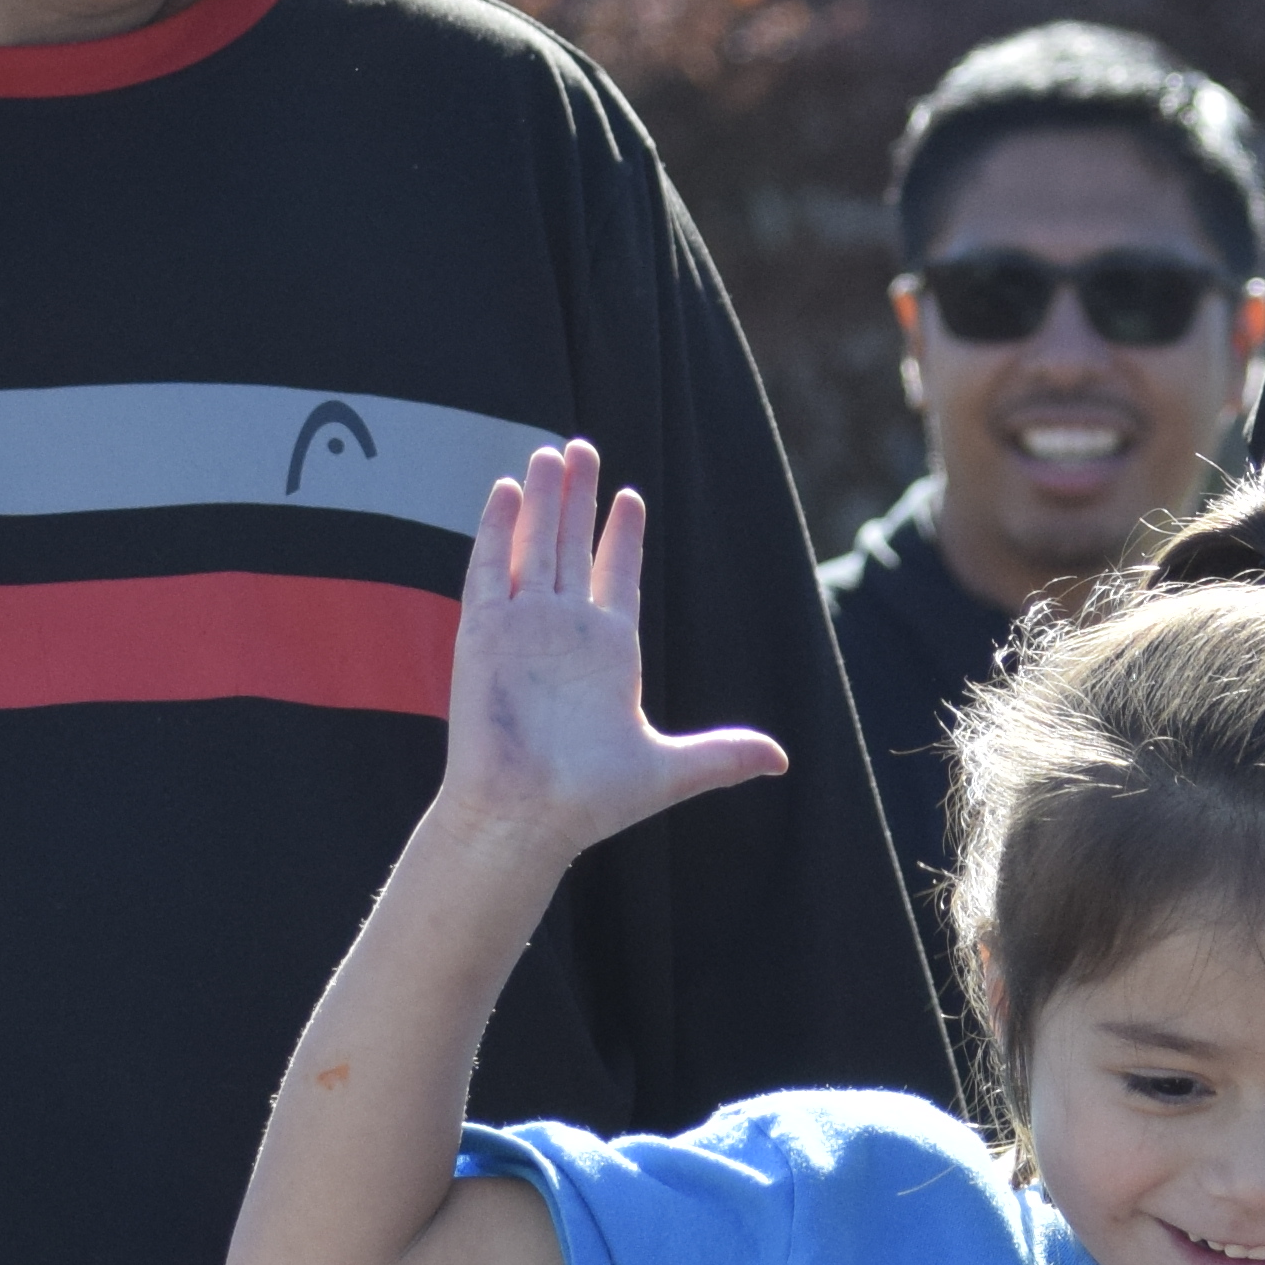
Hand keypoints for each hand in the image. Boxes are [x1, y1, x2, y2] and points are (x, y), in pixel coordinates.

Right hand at [437, 440, 785, 854]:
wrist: (527, 818)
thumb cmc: (591, 801)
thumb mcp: (668, 770)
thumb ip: (721, 755)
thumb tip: (780, 760)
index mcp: (610, 652)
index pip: (618, 576)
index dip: (623, 536)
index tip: (630, 496)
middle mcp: (565, 631)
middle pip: (573, 547)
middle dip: (579, 498)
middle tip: (582, 446)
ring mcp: (522, 628)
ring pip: (534, 546)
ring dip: (542, 501)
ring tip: (551, 452)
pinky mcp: (484, 634)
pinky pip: (490, 570)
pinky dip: (497, 531)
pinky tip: (506, 489)